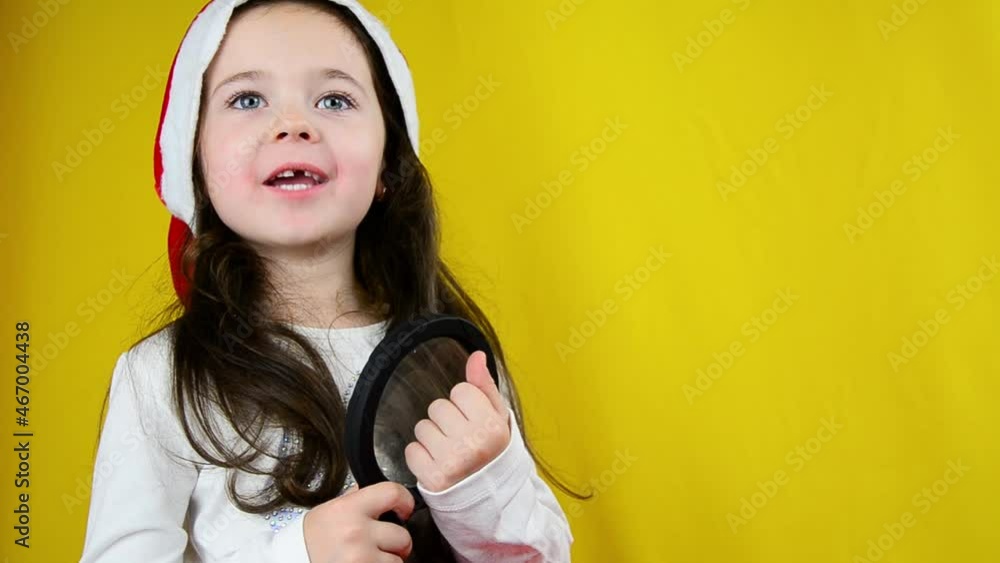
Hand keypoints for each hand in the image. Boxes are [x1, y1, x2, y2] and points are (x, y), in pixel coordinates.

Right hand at [302, 481, 413, 562]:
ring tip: (370, 559)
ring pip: (398, 561)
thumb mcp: (327, 511)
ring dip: (389, 562)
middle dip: (396, 544)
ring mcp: (361, 556)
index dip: (405, 501)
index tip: (404, 510)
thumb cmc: (309, 542)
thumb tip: (373, 493)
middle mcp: (356, 532)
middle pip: (402, 536)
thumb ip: (354, 500)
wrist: (292, 561)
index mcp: (348, 508)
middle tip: (382, 547)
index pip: (392, 493)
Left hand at [404, 351, 510, 492]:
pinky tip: (437, 463)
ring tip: (448, 452)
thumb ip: (484, 386)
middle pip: (438, 407)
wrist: (490, 498)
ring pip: (422, 427)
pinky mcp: (432, 478)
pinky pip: (411, 450)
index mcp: (492, 427)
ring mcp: (451, 462)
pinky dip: (420, 456)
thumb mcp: (498, 419)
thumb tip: (476, 356)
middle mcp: (473, 443)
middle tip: (460, 439)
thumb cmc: (492, 453)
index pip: (461, 391)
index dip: (464, 404)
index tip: (472, 421)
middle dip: (446, 420)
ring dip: (431, 438)